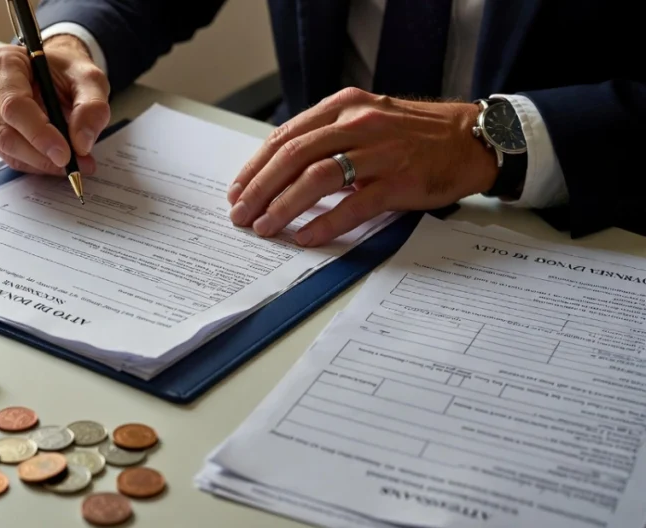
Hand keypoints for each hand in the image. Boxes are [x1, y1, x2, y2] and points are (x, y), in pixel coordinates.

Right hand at [0, 35, 110, 174]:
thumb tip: (82, 144)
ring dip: (42, 163)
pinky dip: (36, 164)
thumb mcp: (89, 79)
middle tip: (77, 165)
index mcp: (2, 62)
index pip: (14, 105)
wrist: (53, 74)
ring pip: (7, 150)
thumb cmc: (66, 71)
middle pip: (6, 133)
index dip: (39, 134)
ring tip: (75, 163)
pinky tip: (57, 160)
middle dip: (43, 155)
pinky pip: (10, 157)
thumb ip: (92, 106)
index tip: (65, 154)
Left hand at [227, 88, 497, 245]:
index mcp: (343, 108)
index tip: (237, 190)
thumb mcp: (366, 120)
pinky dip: (325, 222)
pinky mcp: (399, 180)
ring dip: (284, 206)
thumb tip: (280, 172)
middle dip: (260, 189)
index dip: (255, 166)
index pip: (285, 136)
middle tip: (241, 215)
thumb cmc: (413, 135)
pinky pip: (353, 205)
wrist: (471, 139)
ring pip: (317, 177)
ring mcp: (379, 151)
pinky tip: (306, 237)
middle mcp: (358, 124)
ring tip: (265, 228)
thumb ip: (327, 138)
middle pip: (293, 156)